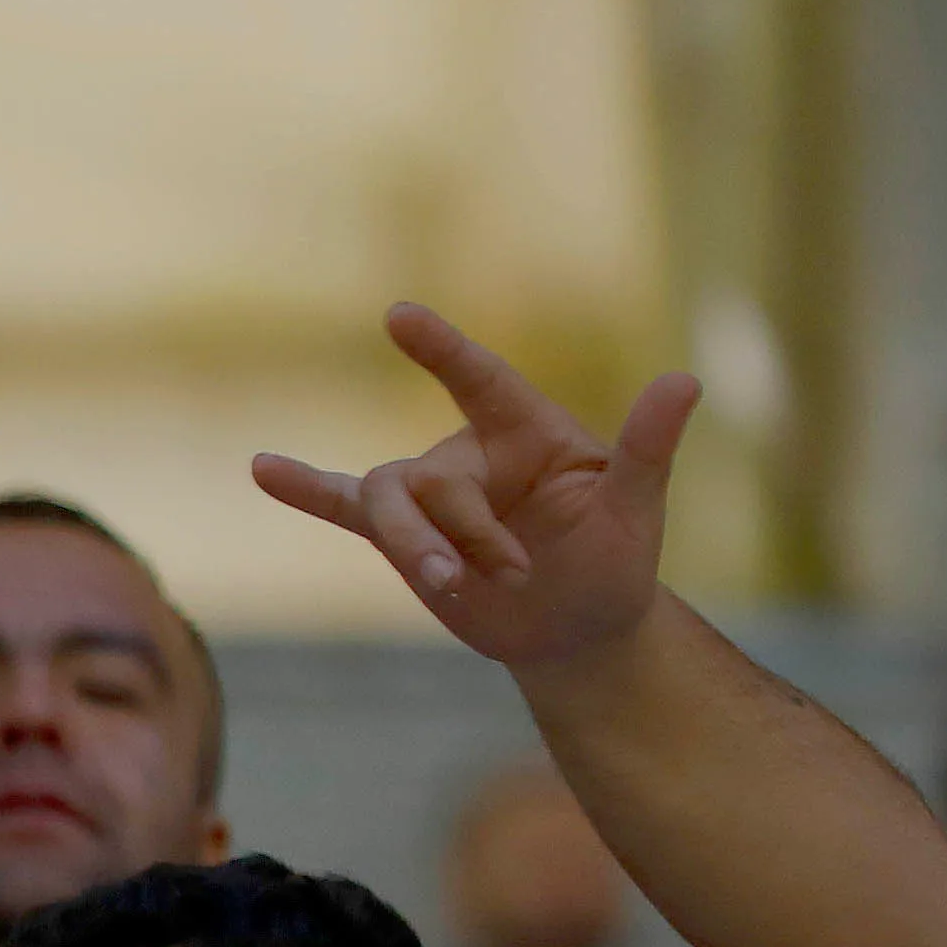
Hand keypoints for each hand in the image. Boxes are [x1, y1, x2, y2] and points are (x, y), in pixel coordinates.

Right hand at [245, 303, 700, 674]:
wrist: (574, 629)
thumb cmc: (614, 563)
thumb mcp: (635, 510)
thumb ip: (648, 448)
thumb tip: (686, 380)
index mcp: (527, 433)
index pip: (478, 380)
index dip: (440, 350)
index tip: (398, 317)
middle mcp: (471, 455)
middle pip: (433, 477)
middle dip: (467, 531)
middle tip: (514, 575)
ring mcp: (432, 495)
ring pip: (387, 502)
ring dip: (416, 546)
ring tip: (453, 586)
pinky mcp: (401, 537)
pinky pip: (343, 506)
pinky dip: (303, 489)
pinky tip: (261, 469)